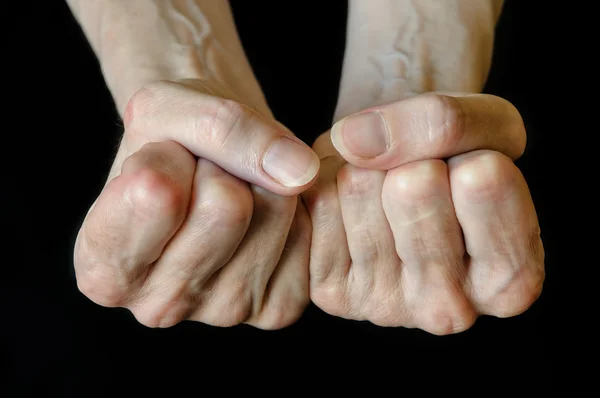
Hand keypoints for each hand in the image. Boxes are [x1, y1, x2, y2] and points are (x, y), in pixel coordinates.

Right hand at [74, 79, 318, 328]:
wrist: (206, 159)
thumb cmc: (172, 137)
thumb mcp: (168, 108)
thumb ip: (223, 127)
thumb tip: (299, 173)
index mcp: (104, 268)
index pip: (158, 193)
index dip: (169, 154)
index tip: (162, 160)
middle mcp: (158, 307)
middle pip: (226, 208)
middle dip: (223, 167)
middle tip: (206, 173)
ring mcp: (222, 314)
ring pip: (274, 214)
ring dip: (262, 183)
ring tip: (234, 191)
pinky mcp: (275, 309)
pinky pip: (308, 234)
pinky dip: (297, 206)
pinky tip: (267, 211)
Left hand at [302, 93, 543, 334]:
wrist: (400, 174)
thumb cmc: (456, 157)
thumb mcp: (487, 124)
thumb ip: (444, 120)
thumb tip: (353, 141)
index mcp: (511, 283)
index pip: (479, 178)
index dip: (468, 152)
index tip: (466, 174)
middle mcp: (448, 311)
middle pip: (412, 185)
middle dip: (412, 158)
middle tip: (419, 180)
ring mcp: (384, 306)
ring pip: (359, 184)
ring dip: (368, 165)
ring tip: (385, 190)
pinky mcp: (332, 291)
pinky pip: (321, 198)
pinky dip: (332, 178)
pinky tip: (354, 206)